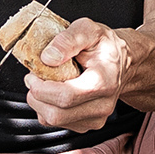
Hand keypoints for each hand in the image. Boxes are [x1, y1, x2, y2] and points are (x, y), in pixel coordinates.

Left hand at [22, 17, 128, 134]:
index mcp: (104, 81)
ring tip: (45, 84)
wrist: (121, 62)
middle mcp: (103, 105)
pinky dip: (47, 109)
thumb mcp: (88, 29)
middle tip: (34, 79)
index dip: (41, 88)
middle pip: (56, 114)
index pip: (66, 96)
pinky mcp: (89, 124)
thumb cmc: (105, 46)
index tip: (32, 75)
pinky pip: (57, 124)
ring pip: (54, 121)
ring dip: (40, 103)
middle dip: (36, 97)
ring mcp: (97, 118)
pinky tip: (53, 93)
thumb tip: (48, 58)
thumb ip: (68, 40)